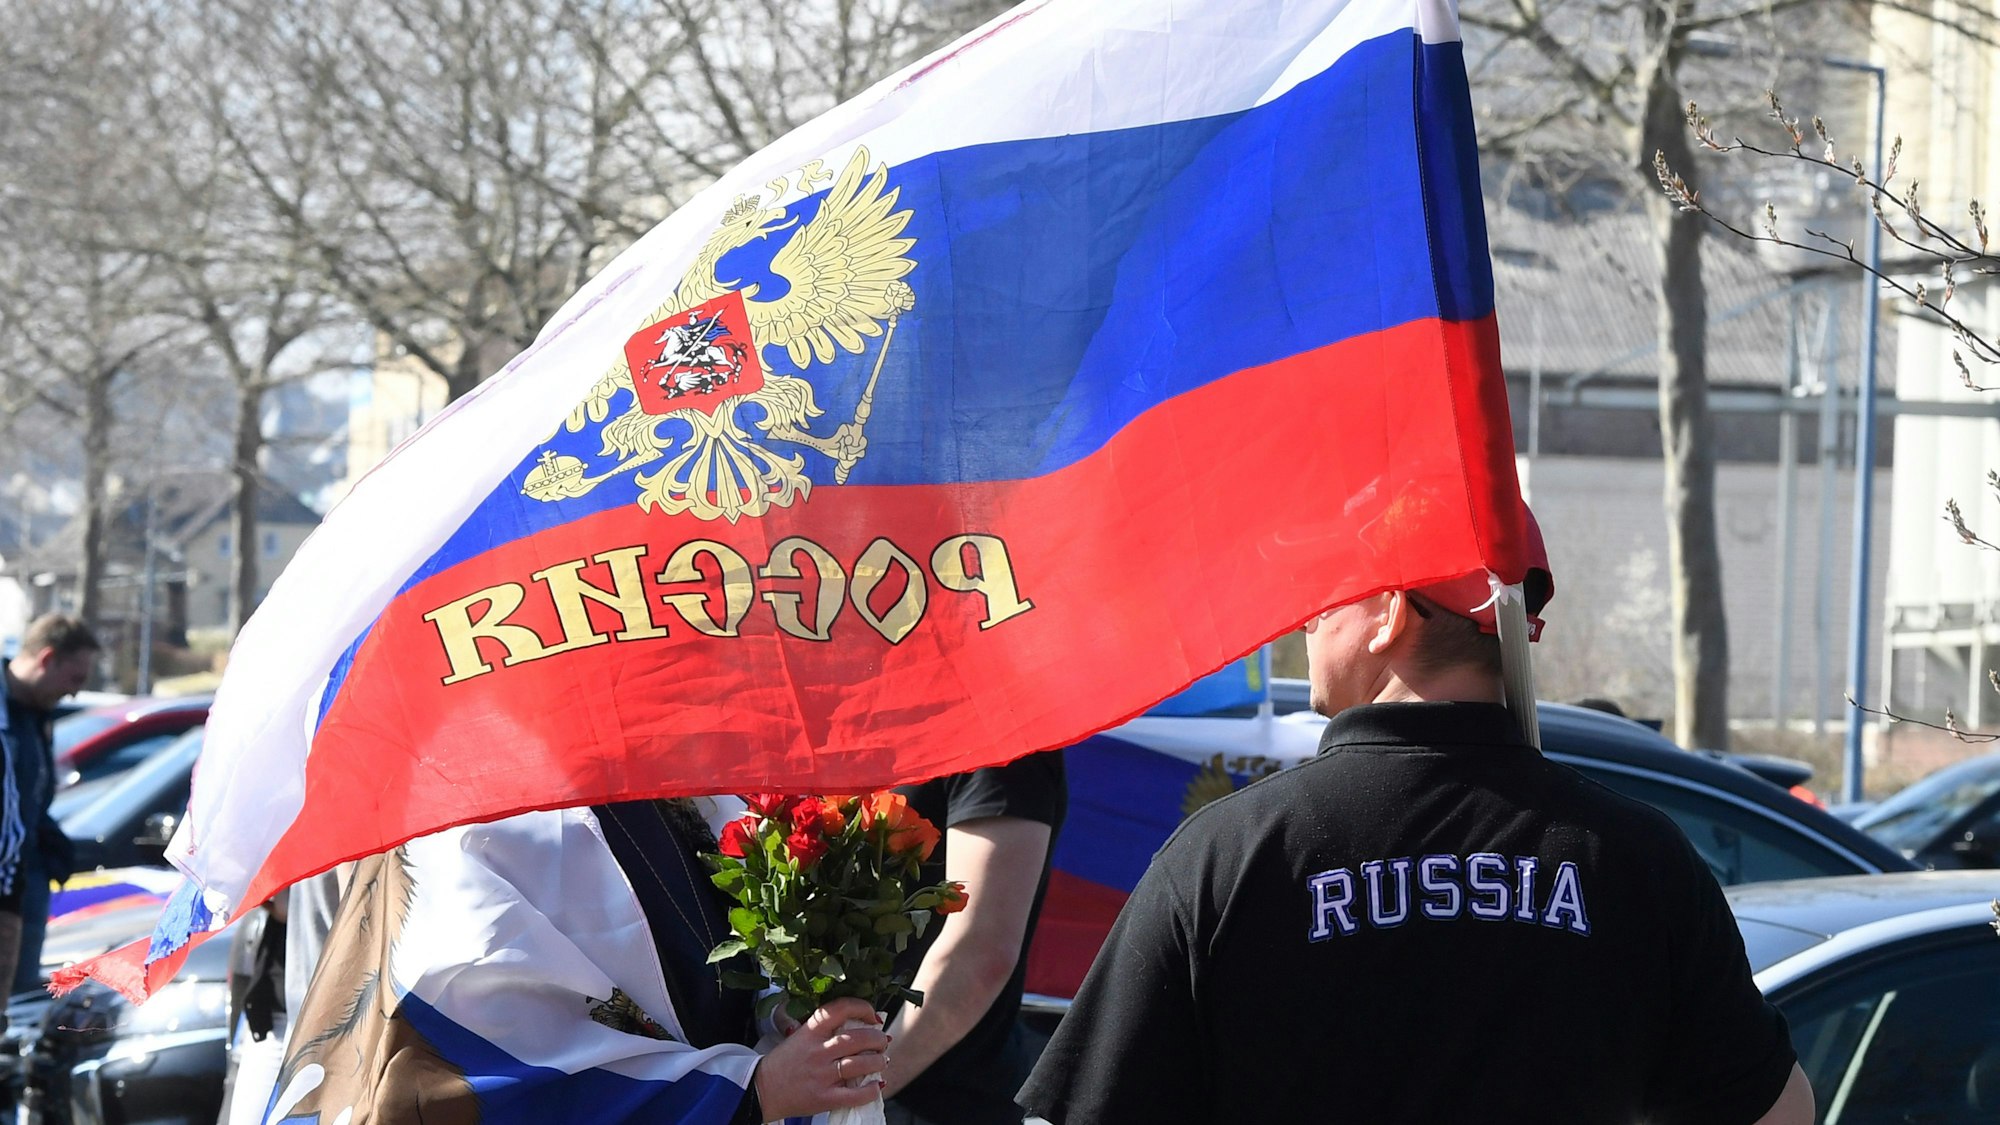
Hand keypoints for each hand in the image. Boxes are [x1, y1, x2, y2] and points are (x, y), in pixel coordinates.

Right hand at [752, 998, 889, 1120]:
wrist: (760, 1091)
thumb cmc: (783, 1063)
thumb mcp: (799, 1036)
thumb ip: (824, 1030)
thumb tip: (859, 1025)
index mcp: (810, 1031)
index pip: (841, 1009)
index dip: (863, 1008)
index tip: (873, 1016)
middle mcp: (817, 1051)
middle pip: (858, 1038)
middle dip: (877, 1038)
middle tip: (882, 1041)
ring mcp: (821, 1075)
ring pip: (860, 1064)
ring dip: (877, 1061)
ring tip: (881, 1061)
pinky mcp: (823, 1098)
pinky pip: (855, 1094)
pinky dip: (871, 1090)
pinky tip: (875, 1086)